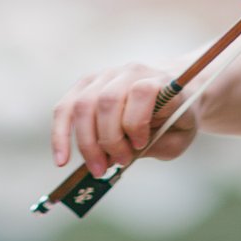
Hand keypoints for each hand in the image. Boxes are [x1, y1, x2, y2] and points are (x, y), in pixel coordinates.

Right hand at [51, 63, 198, 177]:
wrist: (171, 91)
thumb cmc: (175, 118)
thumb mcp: (180, 137)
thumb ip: (156, 146)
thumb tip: (118, 157)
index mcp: (159, 81)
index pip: (141, 92)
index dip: (137, 122)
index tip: (140, 144)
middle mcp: (129, 72)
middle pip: (107, 102)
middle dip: (108, 140)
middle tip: (116, 165)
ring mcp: (104, 76)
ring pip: (83, 106)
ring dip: (86, 143)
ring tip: (98, 168)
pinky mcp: (85, 84)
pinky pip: (65, 108)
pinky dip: (60, 135)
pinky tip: (61, 160)